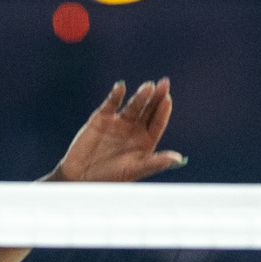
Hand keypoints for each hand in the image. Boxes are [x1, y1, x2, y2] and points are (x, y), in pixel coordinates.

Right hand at [47, 80, 183, 182]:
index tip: (167, 100)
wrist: (80, 176)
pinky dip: (116, 95)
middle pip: (149, 110)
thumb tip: (179, 159)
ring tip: (148, 87)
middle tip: (164, 84)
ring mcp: (119, 122)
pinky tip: (121, 87)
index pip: (157, 122)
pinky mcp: (102, 117)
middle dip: (156, 97)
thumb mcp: (135, 170)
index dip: (163, 111)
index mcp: (146, 141)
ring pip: (133, 105)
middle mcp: (135, 129)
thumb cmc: (110, 177)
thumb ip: (156, 162)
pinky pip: (111, 103)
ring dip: (141, 96)